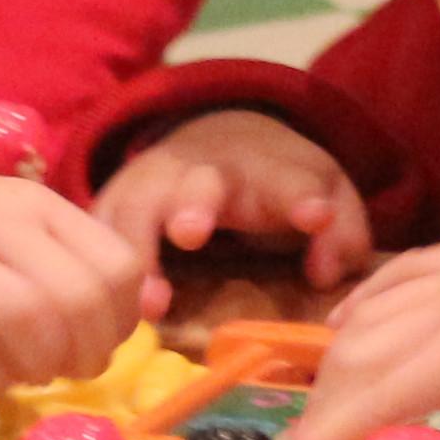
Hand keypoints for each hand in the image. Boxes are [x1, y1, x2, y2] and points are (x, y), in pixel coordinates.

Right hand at [0, 118, 152, 383]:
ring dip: (45, 364)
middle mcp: (1, 223)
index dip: (123, 320)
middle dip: (91, 351)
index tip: (102, 341)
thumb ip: (63, 262)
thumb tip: (130, 318)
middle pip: (82, 297)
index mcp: (36, 206)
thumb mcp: (7, 226)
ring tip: (31, 373)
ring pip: (35, 317)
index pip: (118, 266)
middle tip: (70, 370)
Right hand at [90, 109, 374, 288]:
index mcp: (268, 171)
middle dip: (194, 204)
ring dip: (138, 249)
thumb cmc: (276, 184)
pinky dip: (97, 261)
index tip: (315, 216)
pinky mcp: (114, 203)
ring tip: (151, 304)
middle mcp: (207, 172)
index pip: (290, 180)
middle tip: (192, 232)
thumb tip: (324, 274)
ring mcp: (154, 184)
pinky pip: (97, 229)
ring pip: (136, 207)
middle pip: (199, 185)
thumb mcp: (326, 195)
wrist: (215, 136)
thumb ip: (342, 233)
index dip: (302, 198)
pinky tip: (107, 303)